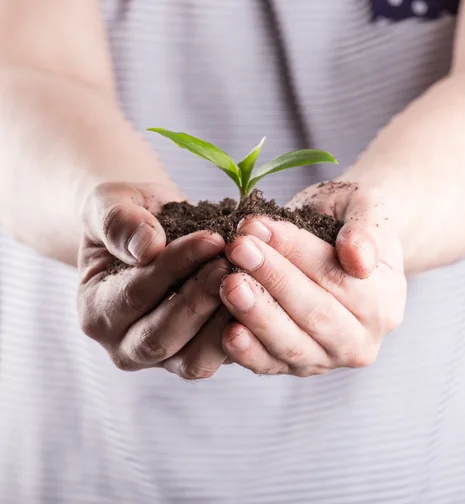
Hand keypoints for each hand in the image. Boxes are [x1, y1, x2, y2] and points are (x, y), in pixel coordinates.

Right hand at [77, 182, 230, 378]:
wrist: (154, 231)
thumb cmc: (131, 217)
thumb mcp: (112, 204)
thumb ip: (119, 222)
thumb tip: (146, 248)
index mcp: (96, 311)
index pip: (134, 295)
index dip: (175, 267)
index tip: (212, 239)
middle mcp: (125, 345)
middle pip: (161, 338)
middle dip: (201, 299)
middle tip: (233, 265)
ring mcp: (164, 359)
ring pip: (193, 360)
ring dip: (223, 322)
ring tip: (248, 281)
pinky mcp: (198, 357)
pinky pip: (220, 358)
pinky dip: (242, 335)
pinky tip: (260, 299)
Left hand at [218, 181, 405, 376]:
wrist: (341, 245)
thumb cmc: (349, 221)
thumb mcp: (369, 208)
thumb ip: (369, 230)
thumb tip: (359, 260)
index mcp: (384, 303)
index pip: (336, 278)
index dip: (294, 252)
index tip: (256, 226)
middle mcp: (361, 340)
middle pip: (314, 314)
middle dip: (271, 279)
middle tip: (236, 249)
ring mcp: (328, 359)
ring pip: (290, 344)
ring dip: (256, 314)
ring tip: (227, 283)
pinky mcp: (297, 367)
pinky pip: (271, 364)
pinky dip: (248, 351)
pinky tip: (226, 331)